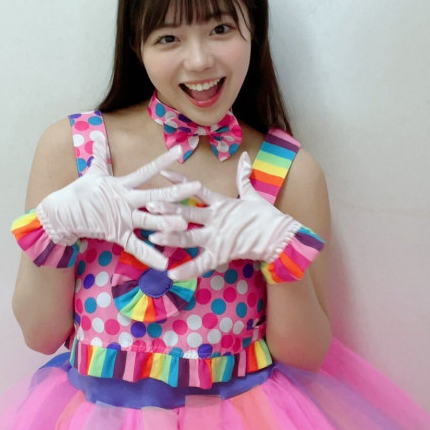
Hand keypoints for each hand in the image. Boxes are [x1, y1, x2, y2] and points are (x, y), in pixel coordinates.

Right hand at [35, 138, 200, 269]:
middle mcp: (125, 200)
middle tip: (196, 186)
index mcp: (122, 185)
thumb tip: (97, 135)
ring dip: (167, 222)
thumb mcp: (92, 173)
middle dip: (176, 191)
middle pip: (155, 195)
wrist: (60, 213)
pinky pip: (136, 246)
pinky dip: (150, 255)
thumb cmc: (78, 193)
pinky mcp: (117, 234)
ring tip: (185, 224)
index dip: (162, 161)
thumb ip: (100, 155)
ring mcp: (122, 217)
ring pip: (149, 219)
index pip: (146, 170)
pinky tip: (165, 264)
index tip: (178, 152)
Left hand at [146, 152, 301, 279]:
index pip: (197, 189)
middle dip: (168, 209)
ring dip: (171, 236)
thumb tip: (246, 156)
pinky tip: (171, 273)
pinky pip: (201, 264)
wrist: (280, 237)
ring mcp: (217, 237)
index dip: (180, 181)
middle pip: (188, 212)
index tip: (163, 174)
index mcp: (221, 204)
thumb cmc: (265, 216)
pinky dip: (187, 269)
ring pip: (190, 237)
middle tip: (150, 204)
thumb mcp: (252, 194)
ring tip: (153, 236)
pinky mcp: (221, 254)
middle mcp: (215, 219)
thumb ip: (243, 176)